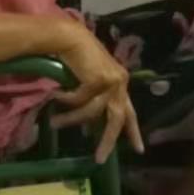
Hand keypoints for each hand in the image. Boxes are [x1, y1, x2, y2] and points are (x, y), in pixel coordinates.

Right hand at [51, 25, 143, 163]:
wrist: (71, 37)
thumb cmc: (78, 56)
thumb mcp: (91, 80)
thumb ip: (95, 99)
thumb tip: (89, 126)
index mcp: (121, 83)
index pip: (130, 112)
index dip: (133, 131)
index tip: (139, 149)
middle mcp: (120, 82)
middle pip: (117, 118)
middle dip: (108, 140)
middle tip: (99, 158)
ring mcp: (111, 80)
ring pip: (91, 111)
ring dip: (71, 119)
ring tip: (54, 124)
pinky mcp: (98, 79)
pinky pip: (79, 100)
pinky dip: (66, 101)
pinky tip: (55, 96)